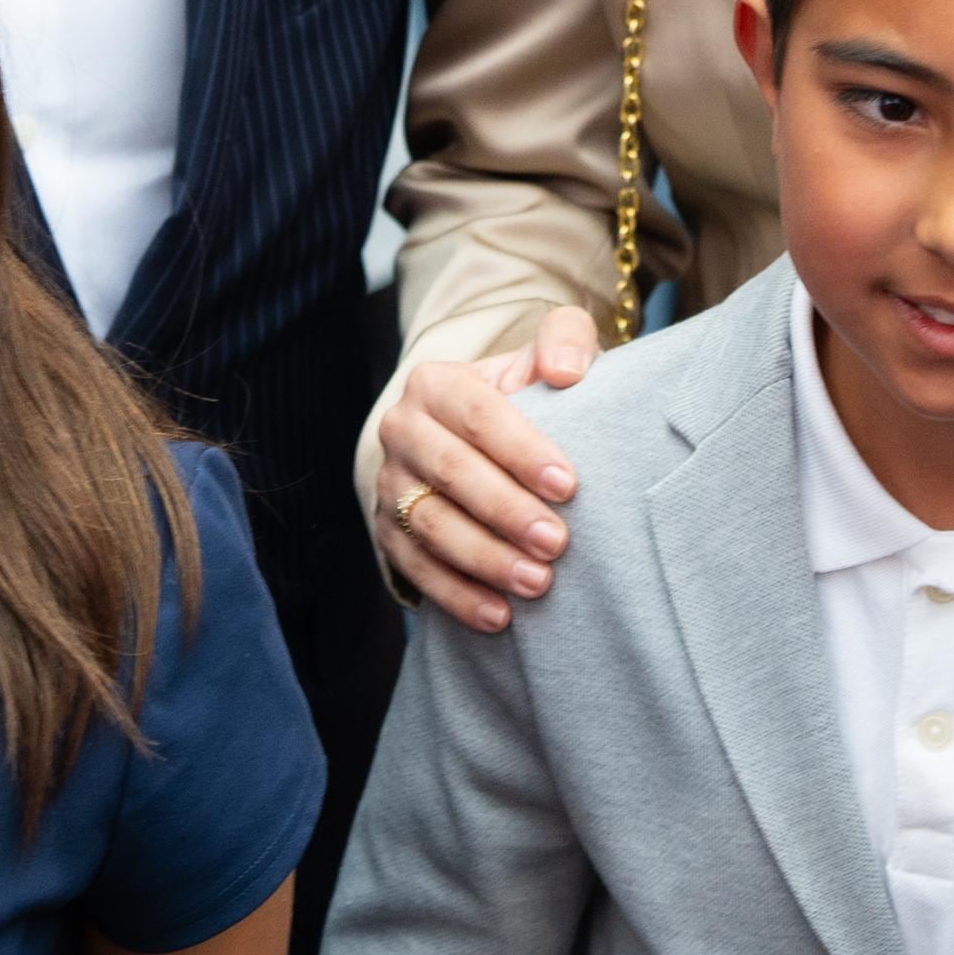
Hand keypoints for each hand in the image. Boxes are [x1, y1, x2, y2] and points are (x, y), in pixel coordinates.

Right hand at [371, 308, 596, 633]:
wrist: (479, 437)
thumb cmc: (526, 396)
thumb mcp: (546, 356)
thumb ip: (565, 338)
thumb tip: (566, 371)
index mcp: (436, 383)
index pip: (477, 414)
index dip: (521, 450)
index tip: (567, 485)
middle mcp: (402, 429)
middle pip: (451, 472)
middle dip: (505, 511)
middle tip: (557, 543)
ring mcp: (388, 484)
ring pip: (429, 524)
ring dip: (483, 559)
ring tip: (536, 583)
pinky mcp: (386, 531)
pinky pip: (415, 569)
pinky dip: (456, 595)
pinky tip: (499, 616)